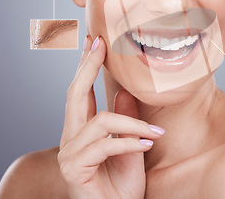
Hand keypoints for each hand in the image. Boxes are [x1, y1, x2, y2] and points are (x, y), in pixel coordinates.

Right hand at [57, 36, 164, 198]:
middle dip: (88, 66)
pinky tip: (148, 146)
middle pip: (75, 94)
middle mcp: (70, 138)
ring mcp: (68, 154)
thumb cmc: (121, 185)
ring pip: (101, 122)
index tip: (94, 40)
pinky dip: (130, 143)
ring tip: (155, 135)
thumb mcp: (131, 146)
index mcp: (81, 130)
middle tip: (100, 43)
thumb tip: (124, 89)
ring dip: (133, 125)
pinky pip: (105, 145)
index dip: (85, 65)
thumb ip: (126, 119)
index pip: (80, 92)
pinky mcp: (74, 168)